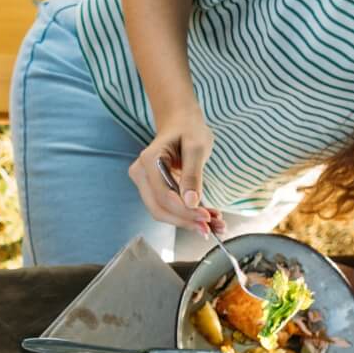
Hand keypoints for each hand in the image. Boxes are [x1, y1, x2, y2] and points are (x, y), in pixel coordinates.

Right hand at [127, 107, 219, 233]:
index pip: (164, 195)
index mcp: (149, 160)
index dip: (185, 211)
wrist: (180, 123)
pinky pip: (166, 208)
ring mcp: (143, 183)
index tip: (208, 217)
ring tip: (213, 225)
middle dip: (185, 221)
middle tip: (210, 229)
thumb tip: (192, 203)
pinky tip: (204, 218)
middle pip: (159, 208)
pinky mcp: (151, 189)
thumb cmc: (189, 130)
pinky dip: (185, 216)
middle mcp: (140, 173)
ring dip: (186, 221)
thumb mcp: (197, 148)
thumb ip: (193, 175)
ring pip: (162, 212)